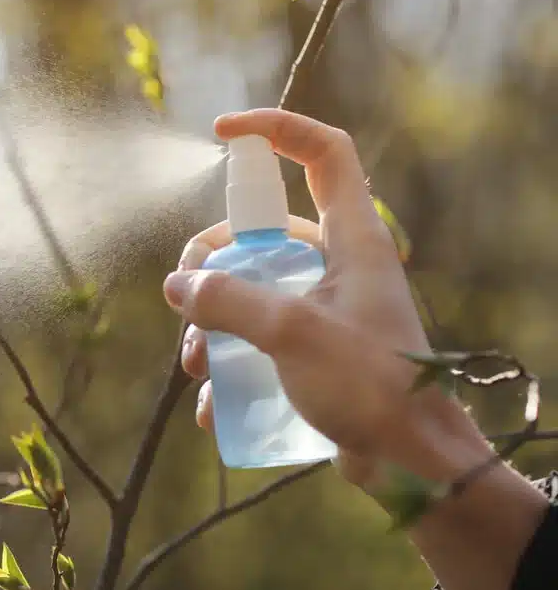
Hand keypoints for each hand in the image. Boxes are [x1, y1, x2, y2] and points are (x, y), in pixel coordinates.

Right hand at [164, 108, 485, 487]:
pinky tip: (213, 406)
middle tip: (184, 298)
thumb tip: (177, 285)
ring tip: (196, 365)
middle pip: (260, 232)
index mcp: (352, 239)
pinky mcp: (311, 354)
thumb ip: (229, 301)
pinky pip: (256, 342)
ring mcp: (322, 310)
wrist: (412, 461)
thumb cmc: (370, 384)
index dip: (277, 129)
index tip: (223, 133)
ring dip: (210, 325)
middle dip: (212, 263)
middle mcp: (337, 265)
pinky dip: (228, 368)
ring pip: (249, 292)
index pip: (323, 153)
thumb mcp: (292, 333)